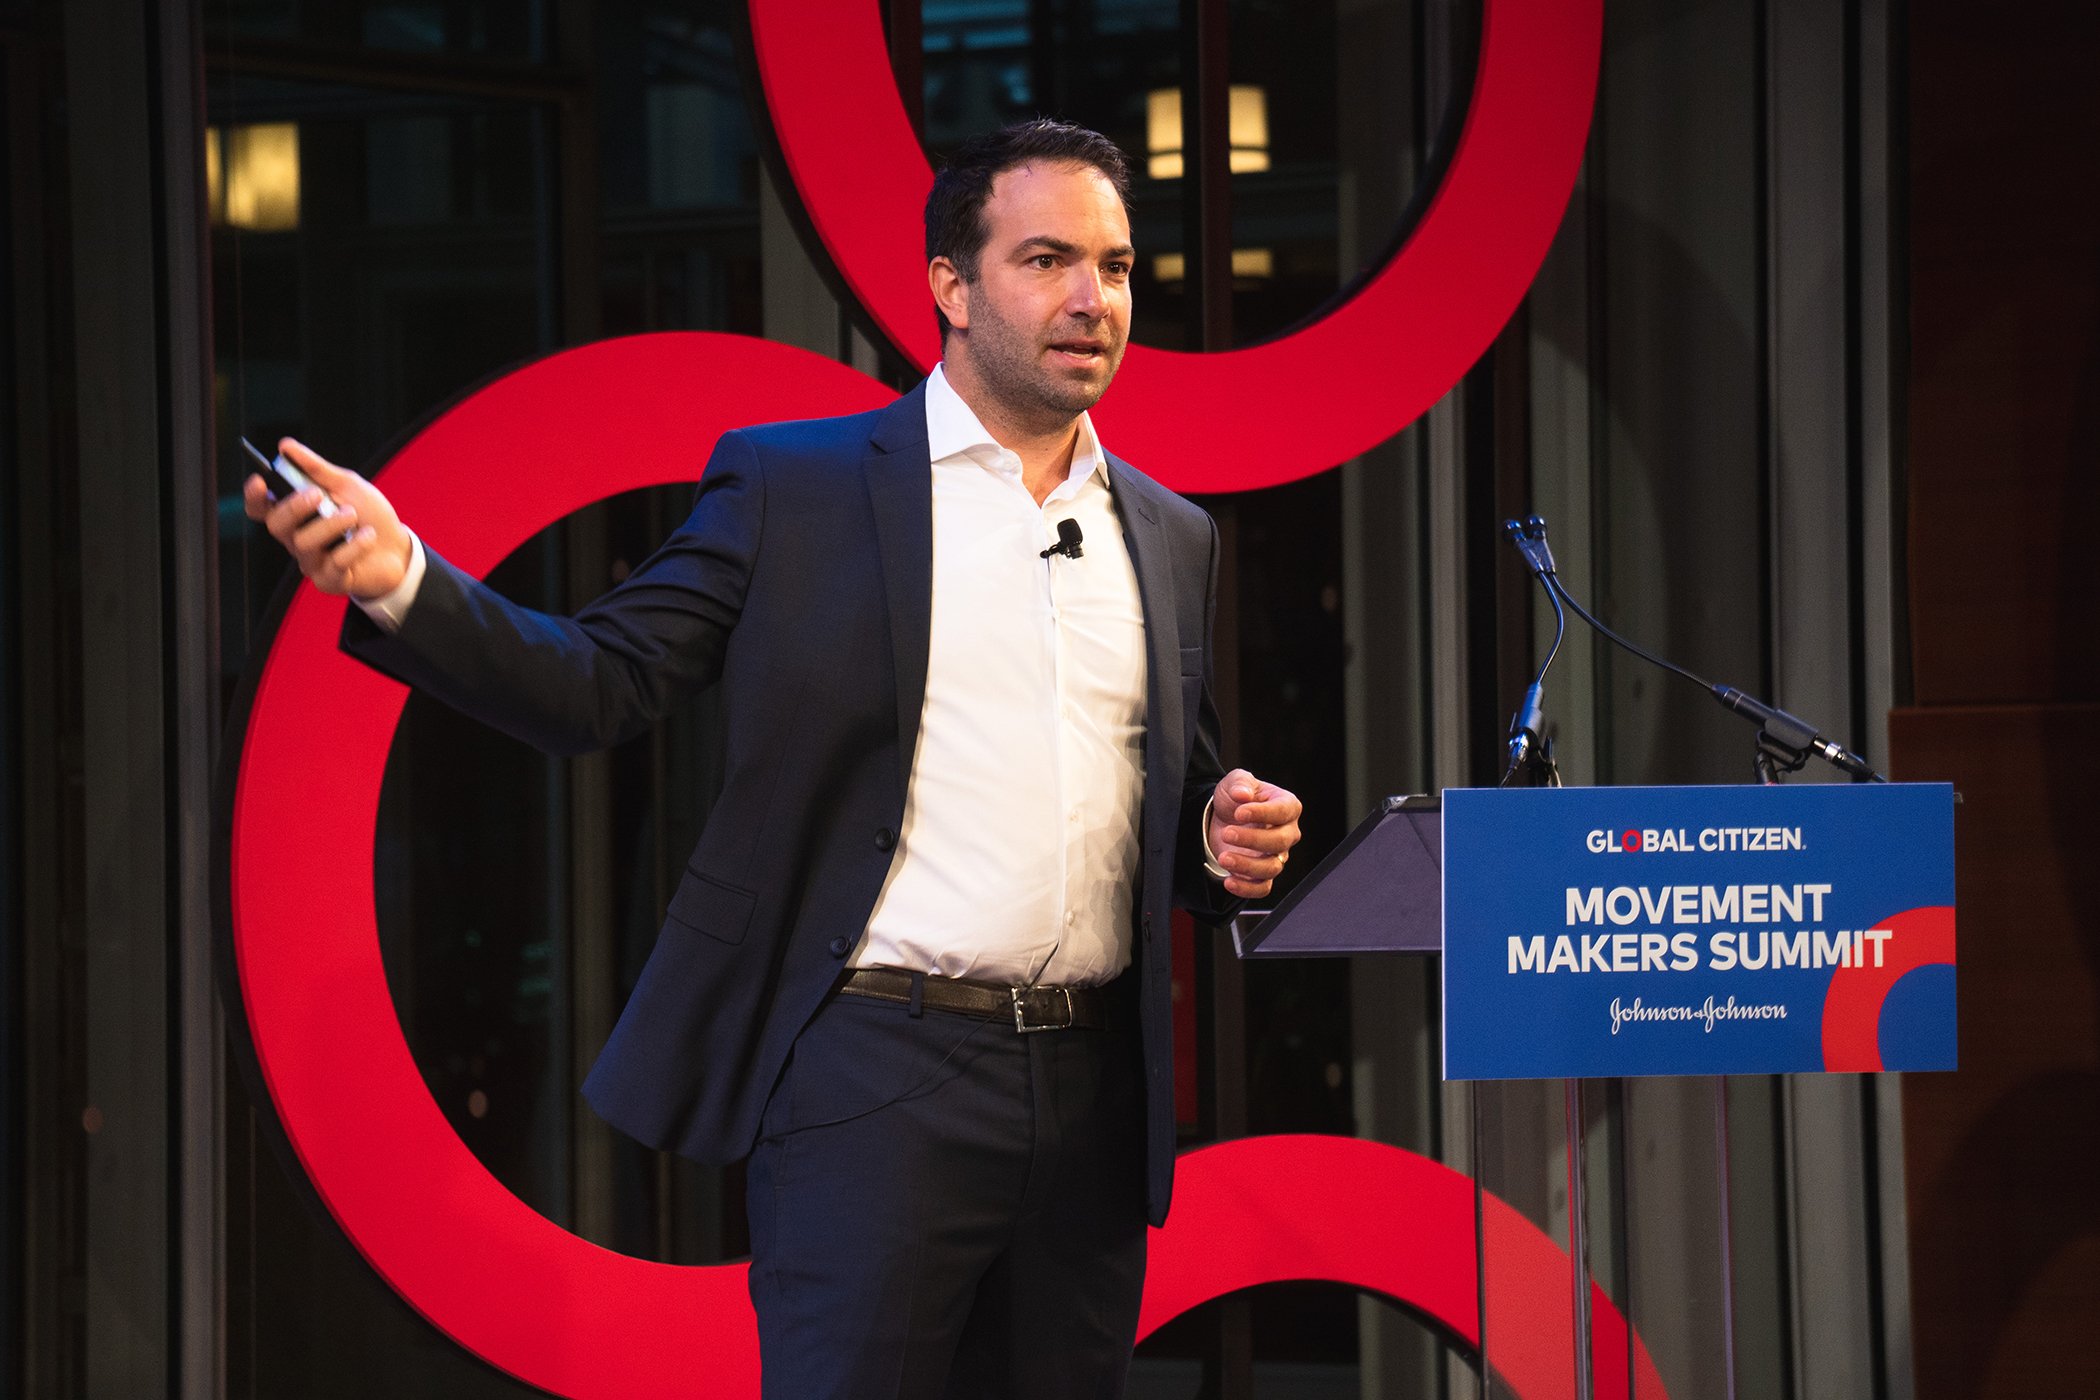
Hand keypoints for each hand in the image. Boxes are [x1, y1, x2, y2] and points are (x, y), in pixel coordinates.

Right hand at [242, 438, 411, 598]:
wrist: (400, 547)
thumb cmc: (369, 515)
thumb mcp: (347, 485)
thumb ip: (316, 469)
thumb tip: (285, 445)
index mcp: (296, 515)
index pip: (262, 509)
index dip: (254, 497)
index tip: (260, 481)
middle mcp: (297, 539)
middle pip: (277, 525)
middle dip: (294, 507)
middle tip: (317, 494)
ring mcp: (312, 562)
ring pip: (304, 543)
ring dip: (331, 524)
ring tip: (354, 515)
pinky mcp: (330, 580)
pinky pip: (334, 563)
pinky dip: (354, 545)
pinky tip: (368, 536)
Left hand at [1207, 768, 1302, 899]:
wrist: (1223, 819)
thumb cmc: (1237, 800)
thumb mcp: (1235, 782)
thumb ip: (1240, 783)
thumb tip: (1243, 794)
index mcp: (1287, 806)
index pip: (1283, 811)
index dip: (1262, 813)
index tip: (1239, 812)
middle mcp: (1287, 833)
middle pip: (1280, 842)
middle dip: (1252, 839)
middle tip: (1227, 833)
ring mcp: (1277, 856)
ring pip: (1272, 867)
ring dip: (1246, 865)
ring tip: (1223, 857)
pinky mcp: (1262, 875)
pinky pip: (1262, 888)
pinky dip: (1246, 888)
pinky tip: (1228, 881)